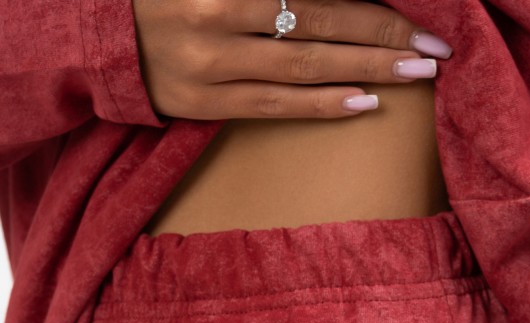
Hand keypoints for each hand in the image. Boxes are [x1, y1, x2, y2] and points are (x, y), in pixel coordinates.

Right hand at [132, 0, 452, 121]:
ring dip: (366, 72)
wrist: (96, 31)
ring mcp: (210, 64)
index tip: (416, 15)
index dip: (368, 2)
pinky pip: (275, 106)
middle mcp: (218, 15)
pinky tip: (364, 104)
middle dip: (383, 36)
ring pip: (303, 67)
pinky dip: (322, 105)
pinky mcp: (203, 103)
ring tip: (415, 78)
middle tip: (434, 51)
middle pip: (319, 23)